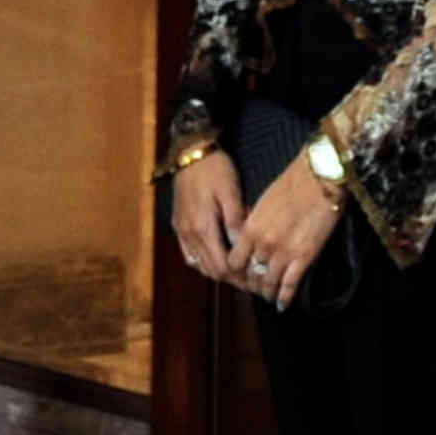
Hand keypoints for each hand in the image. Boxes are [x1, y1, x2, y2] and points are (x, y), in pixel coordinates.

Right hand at [168, 149, 248, 284]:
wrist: (190, 153)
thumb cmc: (215, 170)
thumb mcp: (231, 193)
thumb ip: (236, 222)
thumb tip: (244, 248)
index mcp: (203, 227)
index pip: (221, 266)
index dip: (239, 277)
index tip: (257, 279)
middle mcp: (189, 234)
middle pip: (210, 269)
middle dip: (231, 278)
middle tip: (252, 281)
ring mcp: (181, 231)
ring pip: (199, 264)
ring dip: (217, 271)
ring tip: (238, 272)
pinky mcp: (178, 225)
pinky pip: (189, 254)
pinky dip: (203, 262)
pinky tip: (215, 259)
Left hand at [226, 159, 344, 305]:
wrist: (318, 179)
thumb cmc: (290, 185)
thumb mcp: (261, 204)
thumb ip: (252, 224)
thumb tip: (247, 238)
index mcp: (249, 229)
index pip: (233, 261)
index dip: (235, 272)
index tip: (238, 276)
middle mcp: (262, 244)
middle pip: (250, 275)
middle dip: (250, 285)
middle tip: (252, 290)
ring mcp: (283, 252)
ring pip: (268, 282)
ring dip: (266, 292)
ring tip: (266, 297)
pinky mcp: (304, 256)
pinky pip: (290, 283)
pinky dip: (285, 296)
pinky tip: (282, 304)